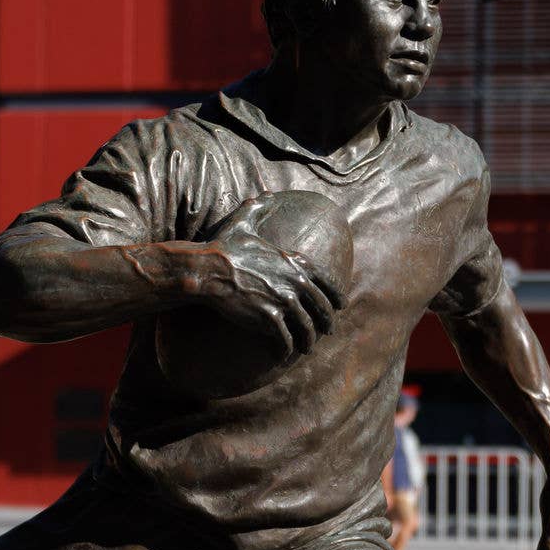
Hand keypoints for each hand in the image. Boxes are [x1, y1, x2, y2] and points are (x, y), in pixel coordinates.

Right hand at [192, 203, 345, 359]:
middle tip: (328, 331)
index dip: (335, 297)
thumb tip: (264, 194)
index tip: (339, 307)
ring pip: (306, 328)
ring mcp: (284, 302)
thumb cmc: (224, 247)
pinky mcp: (270, 319)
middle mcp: (296, 283)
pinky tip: (284, 355)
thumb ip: (257, 208)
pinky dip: (286, 349)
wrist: (210, 270)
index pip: (326, 283)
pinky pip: (285, 339)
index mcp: (295, 263)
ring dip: (308, 340)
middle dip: (327, 322)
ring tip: (306, 348)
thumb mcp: (244, 222)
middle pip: (321, 308)